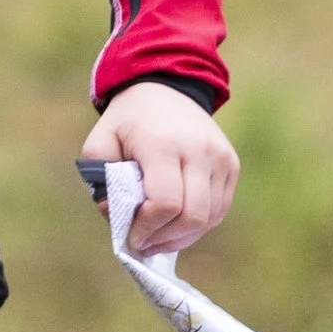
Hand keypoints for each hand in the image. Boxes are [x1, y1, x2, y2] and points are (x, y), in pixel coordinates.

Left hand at [78, 81, 237, 256]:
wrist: (167, 87)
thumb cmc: (128, 121)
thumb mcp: (100, 143)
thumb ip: (101, 182)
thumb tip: (117, 217)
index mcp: (162, 144)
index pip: (165, 203)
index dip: (148, 228)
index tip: (131, 237)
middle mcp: (199, 150)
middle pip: (192, 216)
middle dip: (165, 239)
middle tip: (144, 243)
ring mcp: (220, 157)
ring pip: (210, 217)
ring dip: (182, 237)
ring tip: (158, 238)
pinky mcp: (231, 164)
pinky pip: (219, 209)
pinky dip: (198, 224)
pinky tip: (175, 225)